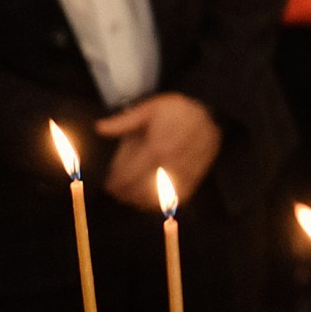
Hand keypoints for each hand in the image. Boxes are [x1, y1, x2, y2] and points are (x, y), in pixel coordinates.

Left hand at [95, 93, 221, 210]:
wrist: (211, 113)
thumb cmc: (178, 110)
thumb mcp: (150, 108)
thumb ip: (124, 121)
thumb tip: (99, 128)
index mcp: (156, 149)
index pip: (130, 175)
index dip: (117, 184)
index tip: (109, 186)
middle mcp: (169, 165)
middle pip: (141, 190)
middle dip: (126, 194)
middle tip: (117, 194)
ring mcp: (183, 174)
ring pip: (158, 197)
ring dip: (142, 201)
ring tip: (132, 199)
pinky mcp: (195, 178)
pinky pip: (175, 197)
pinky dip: (162, 202)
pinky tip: (153, 200)